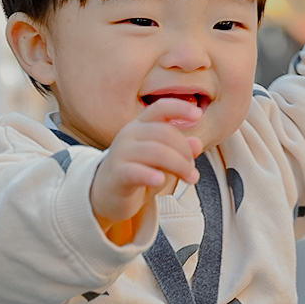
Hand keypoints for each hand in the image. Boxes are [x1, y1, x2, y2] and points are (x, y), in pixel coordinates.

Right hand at [90, 99, 201, 244]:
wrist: (107, 195)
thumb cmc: (138, 173)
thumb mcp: (162, 161)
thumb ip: (179, 151)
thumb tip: (197, 143)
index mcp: (140, 125)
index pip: (160, 108)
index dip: (179, 108)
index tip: (198, 115)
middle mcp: (129, 134)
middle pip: (164, 133)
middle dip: (185, 152)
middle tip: (193, 172)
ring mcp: (121, 153)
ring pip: (155, 152)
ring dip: (179, 165)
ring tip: (189, 179)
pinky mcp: (117, 174)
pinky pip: (135, 171)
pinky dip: (150, 175)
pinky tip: (160, 181)